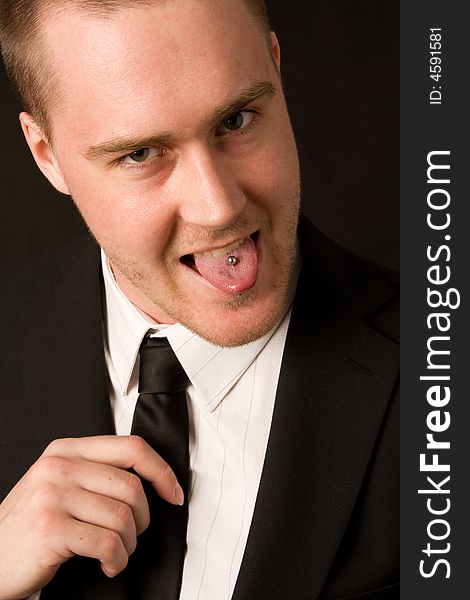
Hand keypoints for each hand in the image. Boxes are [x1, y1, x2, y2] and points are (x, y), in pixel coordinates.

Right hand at [0, 435, 183, 599]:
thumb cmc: (30, 524)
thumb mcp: (59, 484)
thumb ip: (96, 472)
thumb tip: (150, 478)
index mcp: (67, 449)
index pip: (131, 447)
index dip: (161, 471)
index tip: (173, 493)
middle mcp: (60, 466)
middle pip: (132, 486)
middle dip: (143, 519)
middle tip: (132, 535)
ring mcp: (53, 495)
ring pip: (123, 517)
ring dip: (128, 544)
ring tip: (116, 553)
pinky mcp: (51, 528)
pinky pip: (107, 543)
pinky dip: (116, 560)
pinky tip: (108, 564)